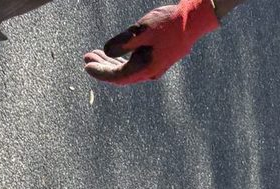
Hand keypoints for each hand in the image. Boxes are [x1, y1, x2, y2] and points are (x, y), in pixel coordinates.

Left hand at [84, 0, 217, 83]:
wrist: (192, 21)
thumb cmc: (167, 24)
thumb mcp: (141, 30)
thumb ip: (123, 42)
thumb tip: (106, 50)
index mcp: (145, 68)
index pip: (117, 76)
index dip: (100, 72)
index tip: (86, 65)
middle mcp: (149, 72)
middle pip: (120, 75)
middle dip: (102, 67)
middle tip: (87, 58)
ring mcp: (153, 68)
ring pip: (127, 70)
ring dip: (110, 62)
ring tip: (95, 53)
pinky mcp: (157, 60)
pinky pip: (134, 64)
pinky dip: (122, 59)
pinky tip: (114, 52)